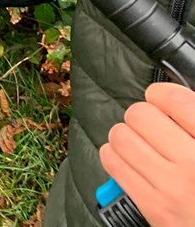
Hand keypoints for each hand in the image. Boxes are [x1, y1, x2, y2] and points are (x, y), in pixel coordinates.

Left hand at [100, 82, 194, 226]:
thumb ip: (193, 120)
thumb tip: (169, 95)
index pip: (175, 100)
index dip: (162, 93)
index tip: (161, 98)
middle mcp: (193, 164)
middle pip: (140, 115)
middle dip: (142, 116)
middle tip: (152, 126)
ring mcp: (170, 187)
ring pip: (120, 136)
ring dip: (126, 135)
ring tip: (140, 142)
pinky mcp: (153, 207)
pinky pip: (113, 163)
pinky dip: (115, 156)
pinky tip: (130, 159)